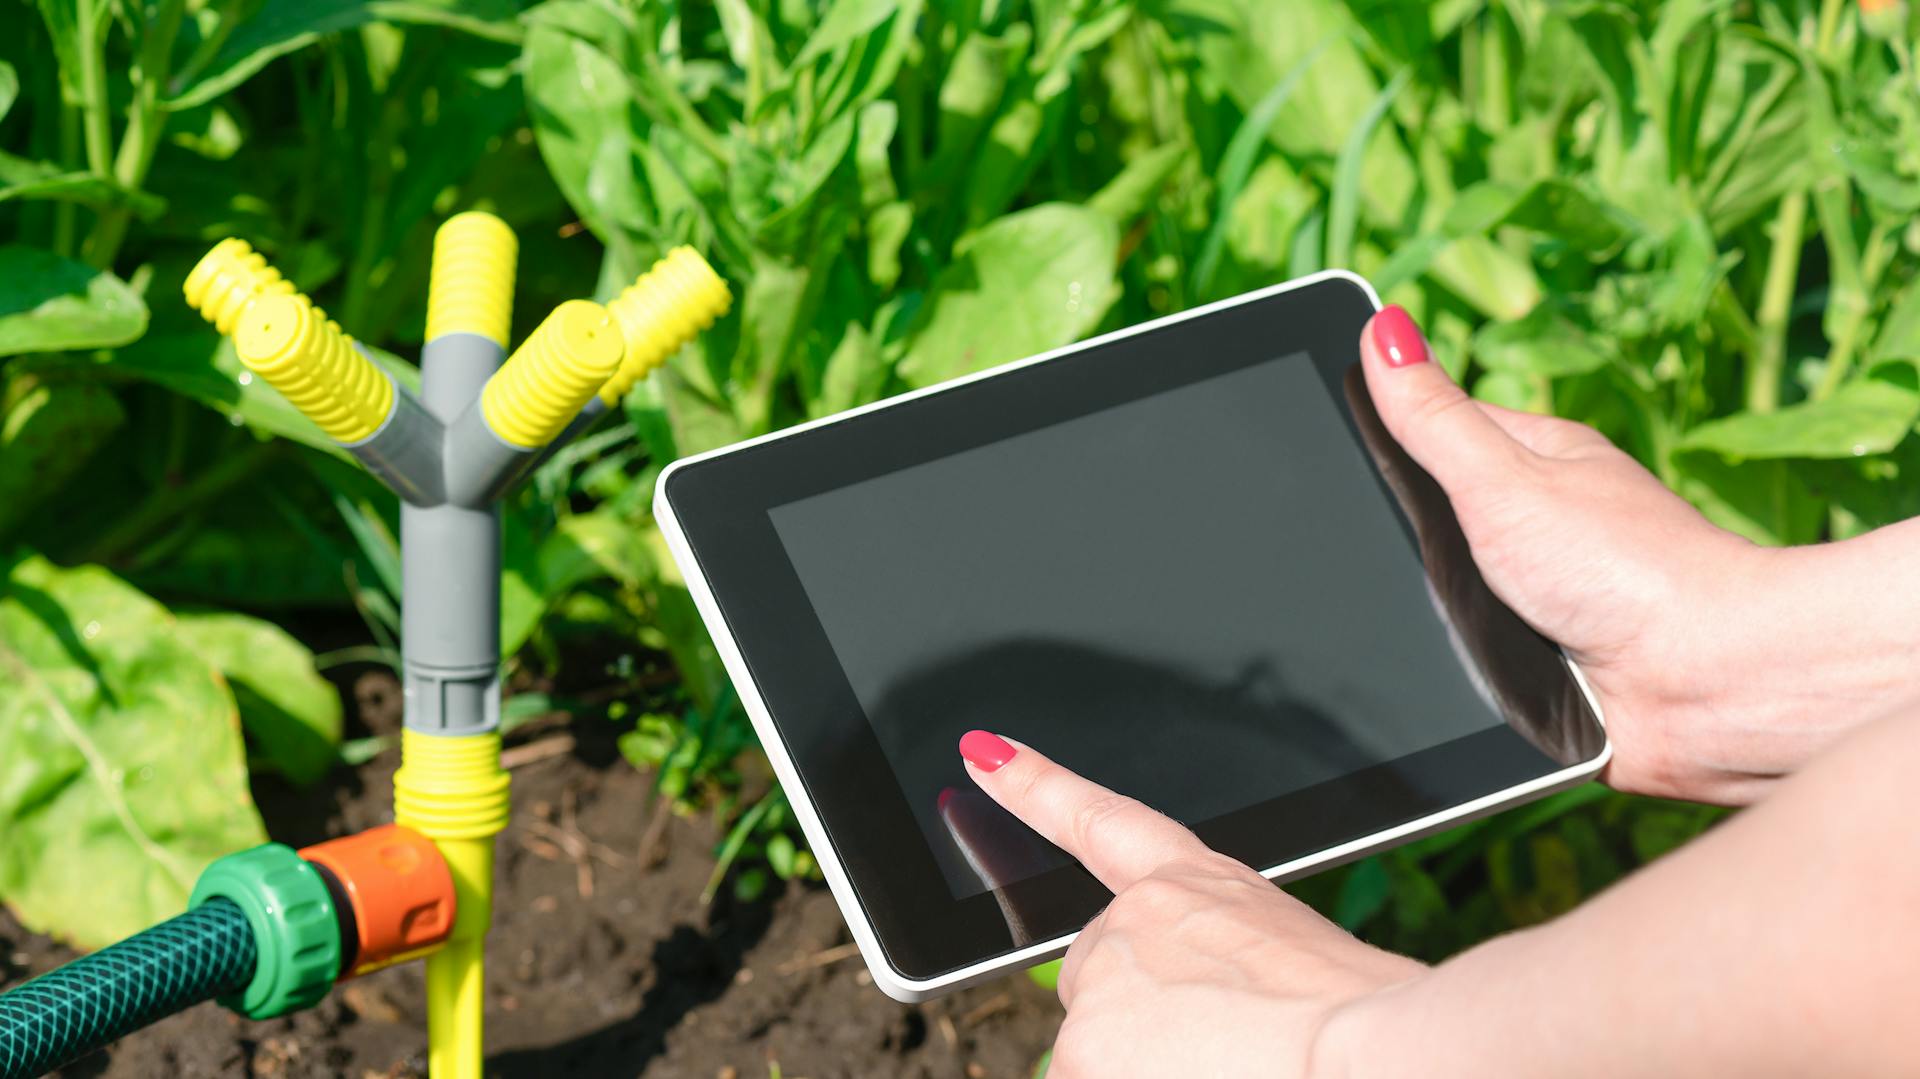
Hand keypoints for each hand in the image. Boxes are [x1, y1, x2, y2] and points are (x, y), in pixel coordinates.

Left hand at [956, 730, 1422, 1078]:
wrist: (1376, 1058)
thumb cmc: (1370, 1027)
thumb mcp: (1301, 971)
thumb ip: (1225, 973)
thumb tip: (1207, 1020)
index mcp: (1202, 885)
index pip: (1099, 821)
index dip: (1035, 784)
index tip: (985, 754)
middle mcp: (1135, 920)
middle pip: (1104, 992)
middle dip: (1144, 1038)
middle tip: (1228, 1058)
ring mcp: (1103, 985)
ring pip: (1098, 1060)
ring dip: (1148, 1077)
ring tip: (1239, 1072)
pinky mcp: (1082, 1049)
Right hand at [1360, 306, 1917, 803]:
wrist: (1703, 686)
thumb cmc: (1627, 569)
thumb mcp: (1505, 479)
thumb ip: (1434, 416)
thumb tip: (1383, 325)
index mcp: (1535, 459)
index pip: (1430, 429)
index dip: (1378, 438)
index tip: (1324, 448)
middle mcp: (1538, 524)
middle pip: (1428, 520)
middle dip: (1397, 545)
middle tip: (1376, 558)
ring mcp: (1539, 594)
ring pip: (1438, 596)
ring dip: (1423, 616)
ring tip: (1422, 623)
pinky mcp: (1539, 664)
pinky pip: (1464, 660)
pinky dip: (1454, 669)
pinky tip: (1449, 670)